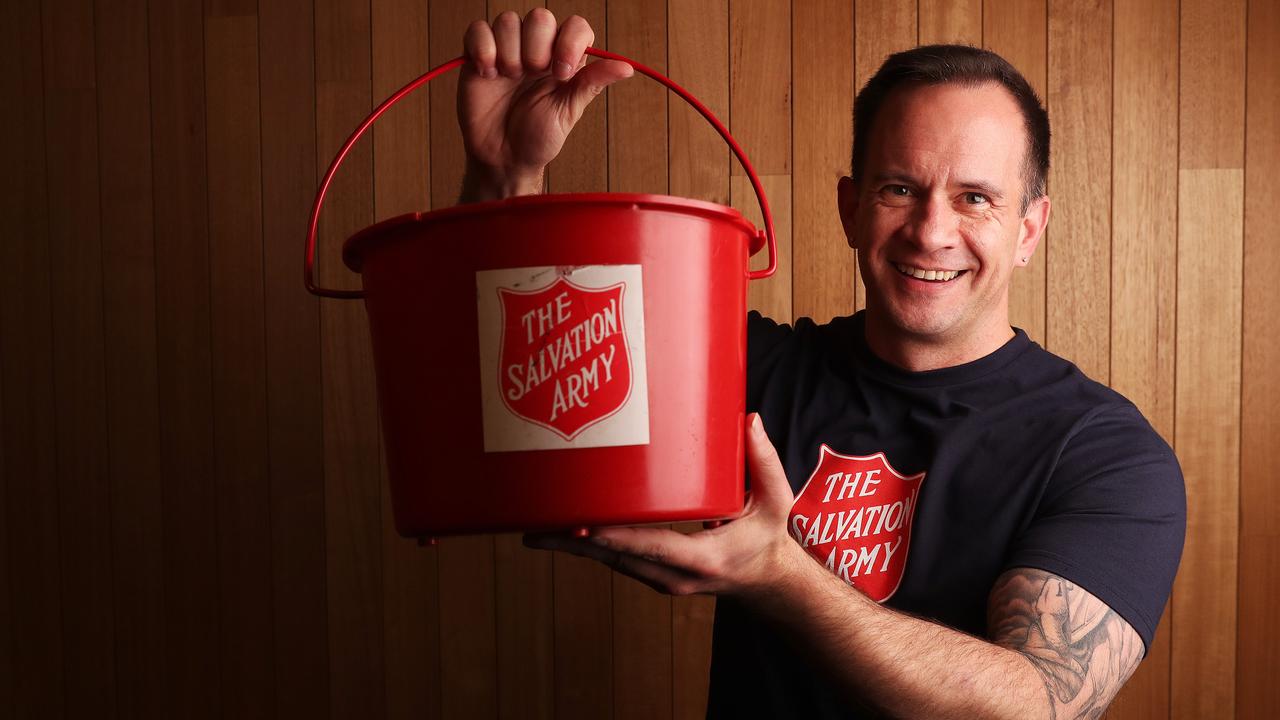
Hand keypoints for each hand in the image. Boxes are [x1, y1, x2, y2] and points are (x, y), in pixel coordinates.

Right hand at [459, 8, 632, 201]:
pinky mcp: (478, 54)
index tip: (562, 72)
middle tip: (532, 78)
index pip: (575, 26)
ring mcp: (507, 48)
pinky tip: (488, 75)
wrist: (503, 157)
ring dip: (509, 54)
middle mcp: (537, 47)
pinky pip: (478, 30)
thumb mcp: (569, 111)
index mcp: (564, 57)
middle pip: (540, 18)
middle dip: (536, 50)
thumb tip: (627, 68)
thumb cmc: (538, 137)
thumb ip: (592, 83)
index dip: (570, 42)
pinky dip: (483, 50)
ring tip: (508, 80)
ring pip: (508, 21)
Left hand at [524, 414, 801, 600]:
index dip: (616, 537)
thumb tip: (749, 421)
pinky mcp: (650, 574)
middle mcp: (674, 575)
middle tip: (535, 526)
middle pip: (615, 558)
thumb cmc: (766, 539)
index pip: (653, 547)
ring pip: (608, 562)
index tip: (583, 527)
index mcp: (703, 558)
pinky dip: (586, 546)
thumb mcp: (775, 501)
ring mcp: (659, 579)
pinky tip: (560, 530)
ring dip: (572, 547)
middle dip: (574, 543)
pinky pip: (613, 559)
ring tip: (534, 527)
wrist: (764, 583)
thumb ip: (763, 461)